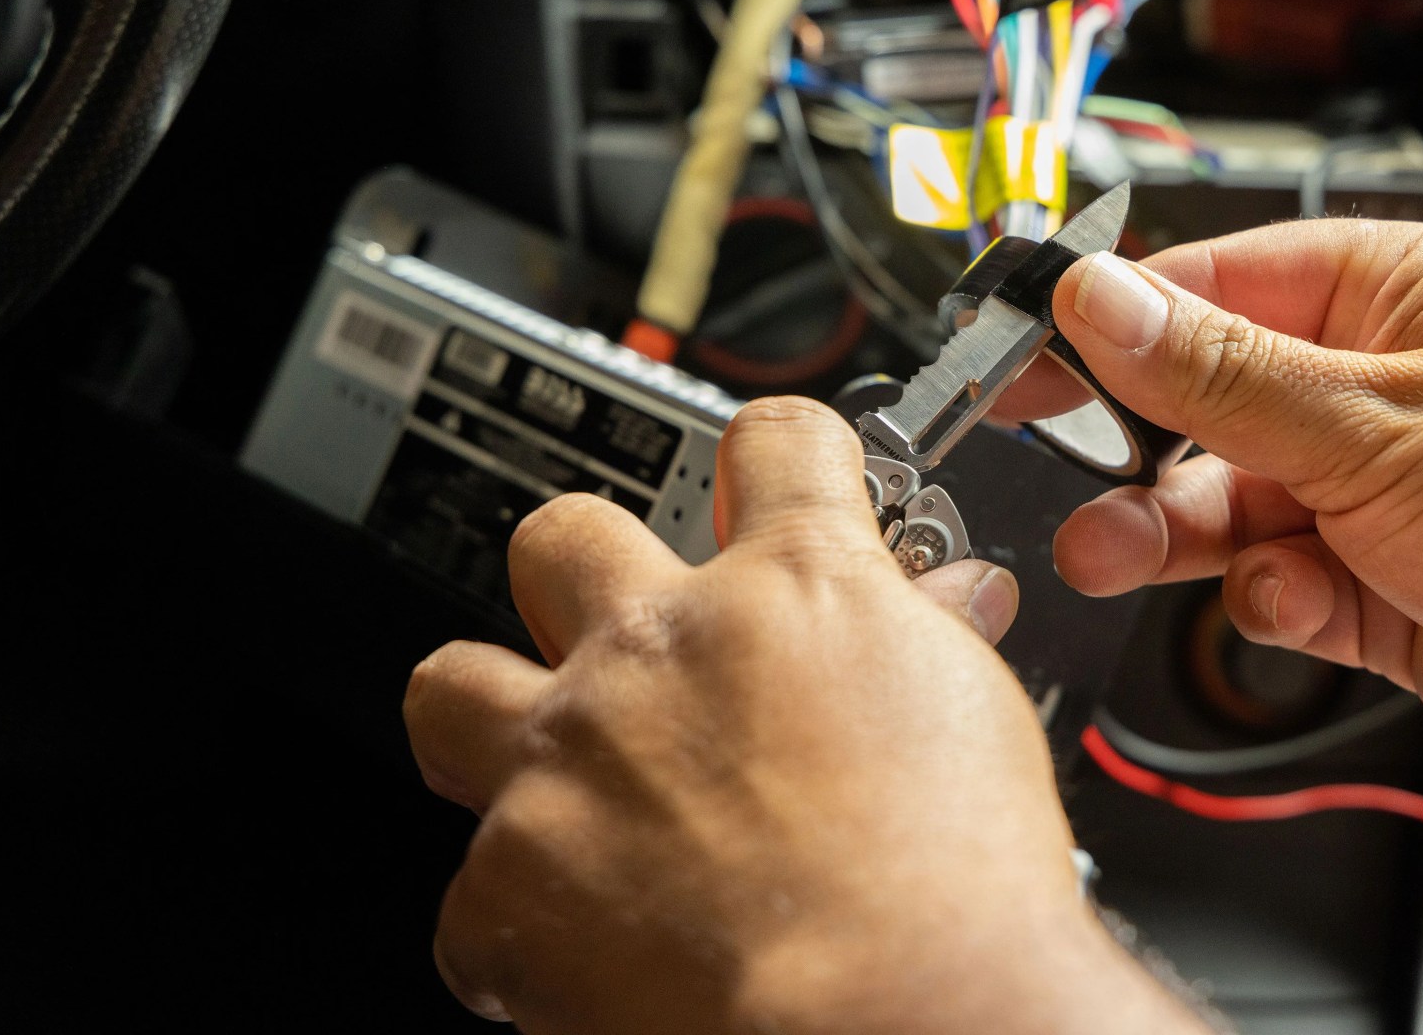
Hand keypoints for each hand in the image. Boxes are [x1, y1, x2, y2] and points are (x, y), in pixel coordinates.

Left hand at [404, 397, 1204, 1033]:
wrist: (898, 1017)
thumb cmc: (957, 888)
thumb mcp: (973, 715)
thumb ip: (928, 638)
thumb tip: (943, 607)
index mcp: (795, 587)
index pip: (773, 445)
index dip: (773, 455)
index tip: (772, 479)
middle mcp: (661, 648)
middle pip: (565, 535)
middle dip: (589, 576)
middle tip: (634, 639)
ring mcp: (570, 757)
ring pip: (449, 682)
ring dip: (492, 721)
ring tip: (551, 774)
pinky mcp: (508, 884)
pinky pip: (471, 892)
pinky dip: (519, 923)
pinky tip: (585, 945)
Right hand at [1004, 221, 1422, 832]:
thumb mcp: (1380, 423)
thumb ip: (1222, 375)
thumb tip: (1101, 300)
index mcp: (1380, 294)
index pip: (1199, 289)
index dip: (1100, 327)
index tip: (1017, 359)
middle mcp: (1372, 386)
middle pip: (1199, 407)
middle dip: (1134, 453)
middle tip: (1072, 486)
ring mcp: (1377, 491)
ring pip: (1228, 507)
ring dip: (1179, 535)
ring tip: (1129, 554)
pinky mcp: (1385, 586)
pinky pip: (1280, 586)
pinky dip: (1272, 600)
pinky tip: (1301, 601)